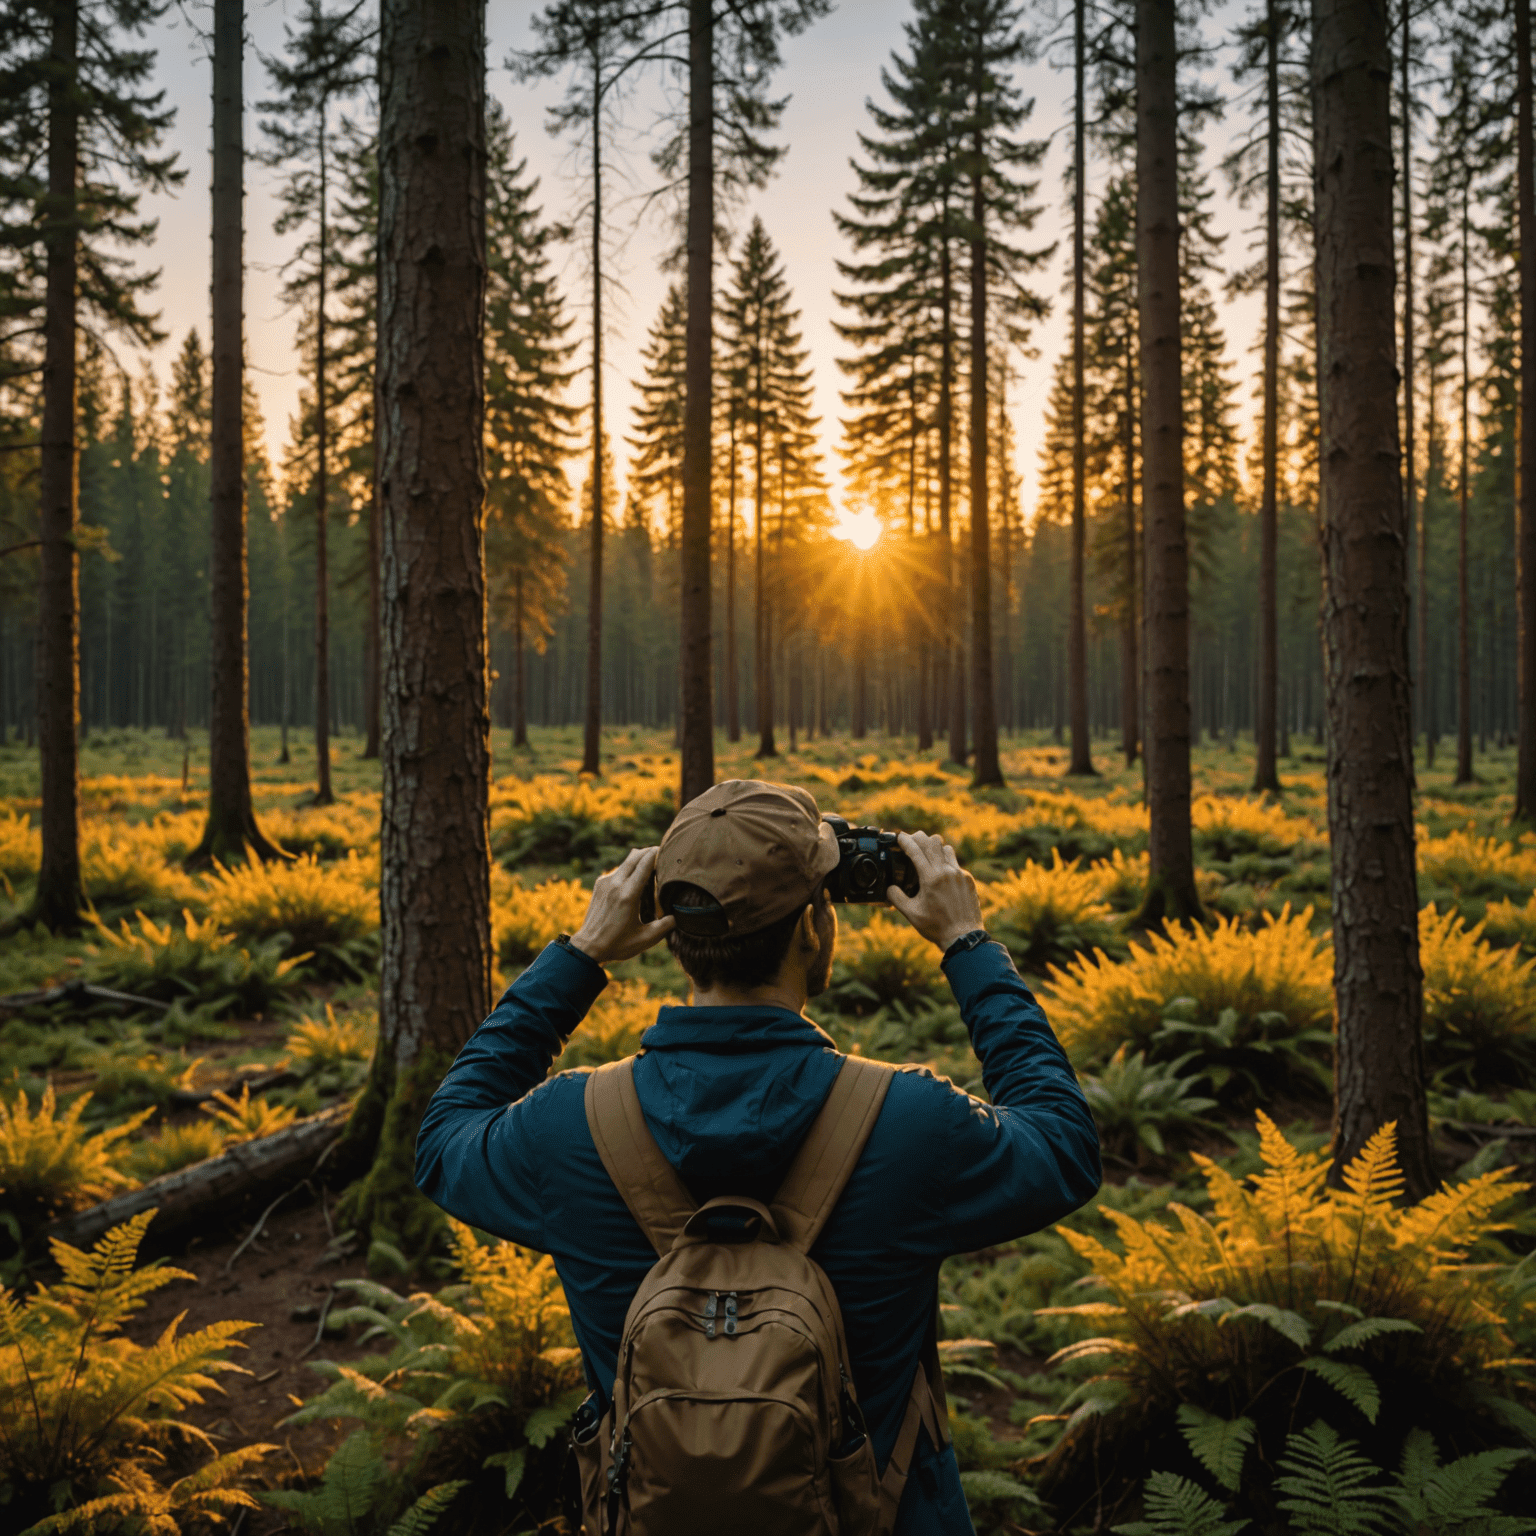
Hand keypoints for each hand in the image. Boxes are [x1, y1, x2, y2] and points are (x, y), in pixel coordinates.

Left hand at [569, 847, 674, 964]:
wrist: (588, 947)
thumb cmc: (617, 945)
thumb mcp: (646, 939)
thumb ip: (665, 926)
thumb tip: (680, 915)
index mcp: (628, 895)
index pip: (645, 863)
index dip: (658, 853)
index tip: (670, 851)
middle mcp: (615, 884)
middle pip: (636, 855)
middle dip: (650, 851)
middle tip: (664, 855)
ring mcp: (605, 882)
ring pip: (626, 861)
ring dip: (640, 860)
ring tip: (652, 868)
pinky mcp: (599, 884)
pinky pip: (618, 870)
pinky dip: (629, 869)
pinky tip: (636, 881)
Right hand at [887, 831, 983, 951]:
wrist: (964, 937)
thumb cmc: (936, 927)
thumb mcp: (911, 914)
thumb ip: (896, 898)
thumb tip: (889, 888)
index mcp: (930, 878)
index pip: (915, 850)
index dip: (906, 840)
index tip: (900, 836)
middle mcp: (946, 872)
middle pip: (932, 842)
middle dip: (919, 837)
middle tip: (911, 839)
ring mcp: (959, 874)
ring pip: (946, 848)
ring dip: (934, 847)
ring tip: (926, 853)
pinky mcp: (968, 880)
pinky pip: (955, 863)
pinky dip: (945, 862)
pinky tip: (940, 872)